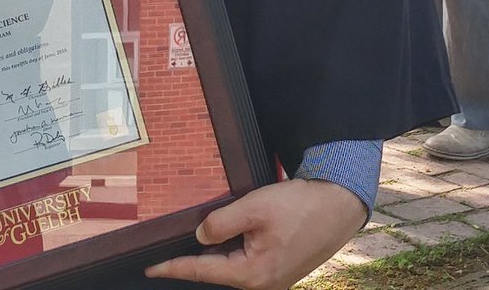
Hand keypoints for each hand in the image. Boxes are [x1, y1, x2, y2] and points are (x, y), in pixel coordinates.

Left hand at [145, 179, 366, 289]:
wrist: (338, 205)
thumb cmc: (298, 206)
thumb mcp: (254, 208)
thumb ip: (221, 223)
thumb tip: (199, 236)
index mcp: (253, 275)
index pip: (202, 270)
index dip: (174, 267)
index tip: (150, 269)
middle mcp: (262, 284)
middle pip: (217, 273)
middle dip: (193, 262)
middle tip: (166, 254)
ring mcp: (273, 279)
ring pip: (233, 268)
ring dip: (214, 256)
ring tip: (190, 245)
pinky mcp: (281, 268)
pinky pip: (247, 264)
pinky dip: (232, 253)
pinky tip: (223, 240)